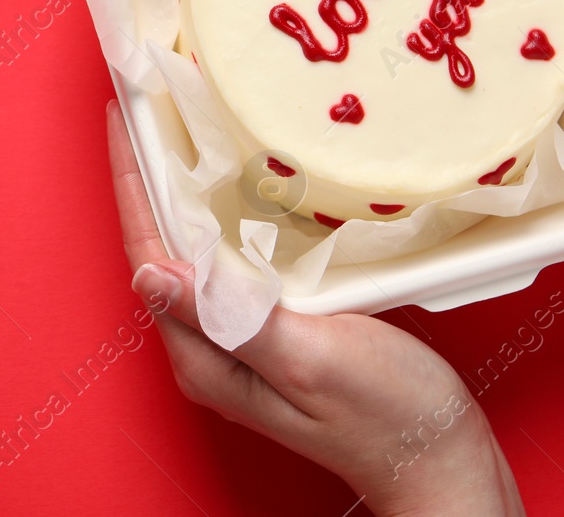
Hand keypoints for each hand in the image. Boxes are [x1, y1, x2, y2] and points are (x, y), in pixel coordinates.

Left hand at [106, 101, 523, 515]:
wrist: (441, 457)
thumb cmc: (385, 414)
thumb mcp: (305, 357)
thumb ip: (228, 317)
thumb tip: (150, 275)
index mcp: (205, 357)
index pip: (149, 253)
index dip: (132, 181)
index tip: (122, 117)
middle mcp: (211, 350)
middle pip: (164, 247)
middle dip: (150, 176)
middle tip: (145, 106)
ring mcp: (241, 342)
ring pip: (197, 251)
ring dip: (185, 190)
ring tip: (178, 128)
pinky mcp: (276, 332)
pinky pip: (234, 263)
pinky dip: (226, 215)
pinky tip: (237, 185)